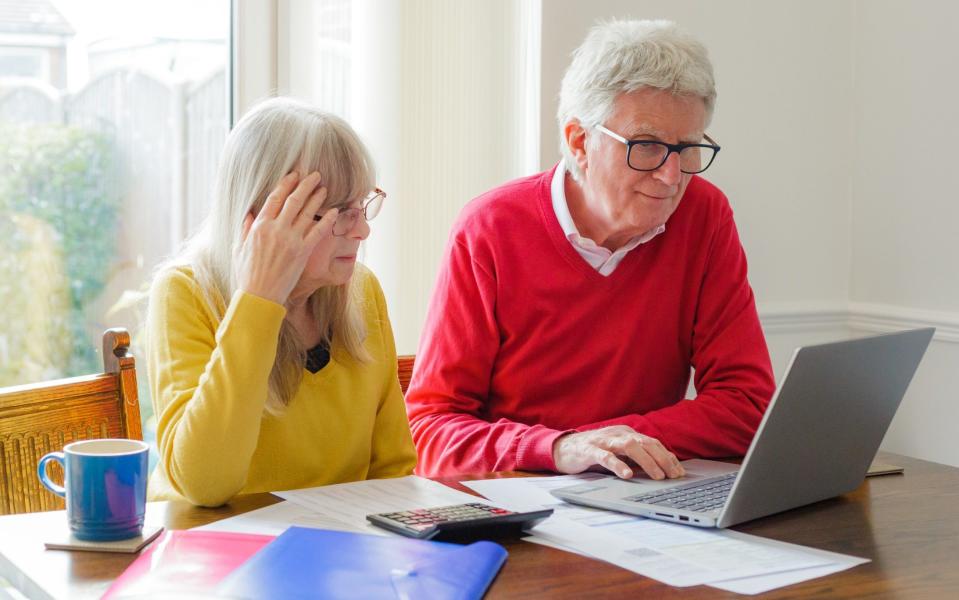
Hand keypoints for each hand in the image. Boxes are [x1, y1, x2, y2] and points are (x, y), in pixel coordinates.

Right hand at [233, 171, 337, 304]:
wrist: (259, 294)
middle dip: (305, 184)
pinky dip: (327, 220)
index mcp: (260, 225)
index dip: (286, 184)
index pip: (275, 197)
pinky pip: (318, 231)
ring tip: (325, 188)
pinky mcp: (303, 252)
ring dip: (317, 198)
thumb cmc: (248, 274)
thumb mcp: (240, 247)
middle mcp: (276, 229)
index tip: (294, 175)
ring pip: (307, 212)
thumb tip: (250, 213)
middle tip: (315, 175)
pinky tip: (335, 211)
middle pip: (294, 200)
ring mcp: (290, 239)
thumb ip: (246, 228)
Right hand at [552, 425, 684, 479]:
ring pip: (630, 446)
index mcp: (626, 434)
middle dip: (663, 459)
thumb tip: (659, 470)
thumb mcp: (618, 453)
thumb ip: (635, 458)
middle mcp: (618, 434)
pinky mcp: (589, 450)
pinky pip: (605, 456)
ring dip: (647, 461)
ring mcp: (603, 441)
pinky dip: (618, 465)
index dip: (668, 457)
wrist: (563, 448)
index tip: (680, 472)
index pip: (653, 443)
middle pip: (646, 443)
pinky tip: (627, 475)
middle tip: (674, 476)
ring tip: (658, 476)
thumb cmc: (593, 452)